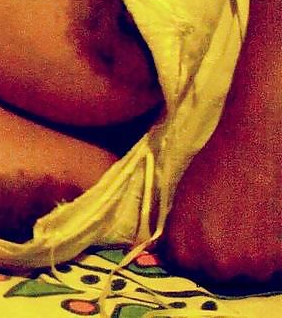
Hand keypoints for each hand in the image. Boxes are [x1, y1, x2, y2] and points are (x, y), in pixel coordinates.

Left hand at [162, 129, 281, 283]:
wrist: (256, 148)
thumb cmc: (212, 169)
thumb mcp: (180, 203)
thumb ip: (173, 235)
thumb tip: (152, 258)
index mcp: (185, 253)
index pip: (181, 267)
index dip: (189, 248)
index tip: (200, 232)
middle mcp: (217, 267)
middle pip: (214, 275)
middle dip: (217, 255)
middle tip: (228, 226)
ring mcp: (253, 268)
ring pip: (246, 274)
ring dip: (247, 257)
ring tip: (249, 225)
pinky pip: (273, 268)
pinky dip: (270, 253)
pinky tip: (266, 228)